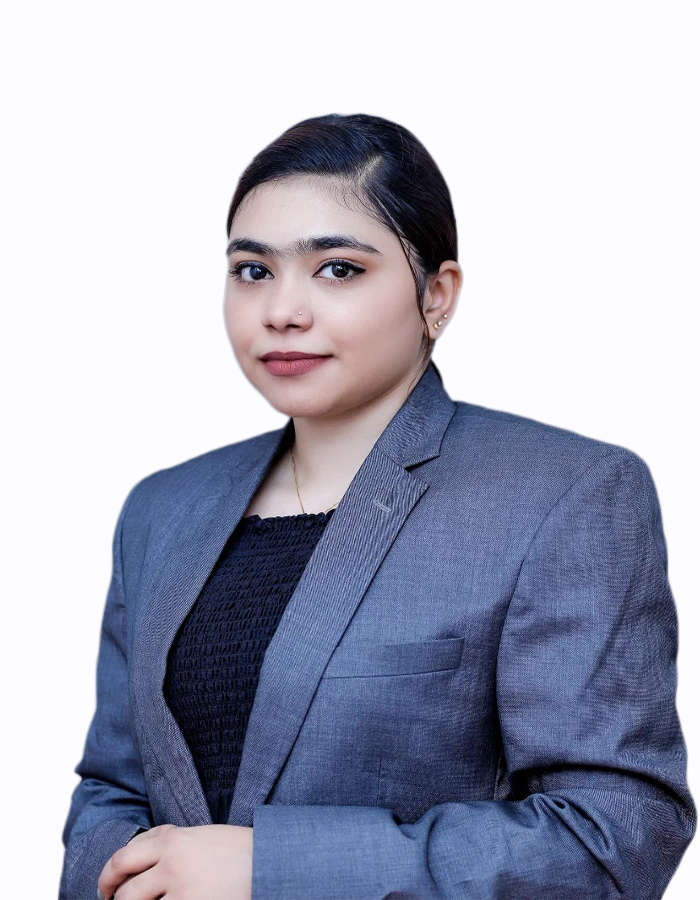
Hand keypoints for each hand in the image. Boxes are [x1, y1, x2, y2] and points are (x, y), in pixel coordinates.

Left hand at [97, 823, 253, 899]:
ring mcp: (182, 891)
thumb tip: (132, 857)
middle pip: (126, 892)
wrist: (269, 861)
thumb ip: (165, 841)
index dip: (107, 878)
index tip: (106, 890)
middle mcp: (172, 863)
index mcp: (172, 839)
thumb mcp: (198, 835)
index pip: (122, 859)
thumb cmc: (235, 849)